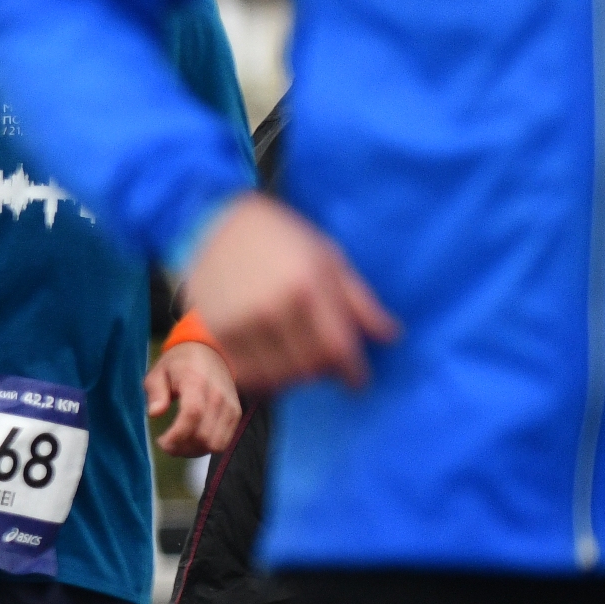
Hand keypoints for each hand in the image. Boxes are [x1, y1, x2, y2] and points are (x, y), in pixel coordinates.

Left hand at [145, 338, 241, 458]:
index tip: (162, 442)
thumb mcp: (158, 372)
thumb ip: (155, 392)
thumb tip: (155, 413)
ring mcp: (230, 406)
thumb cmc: (178, 365)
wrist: (209, 352)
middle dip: (182, 447)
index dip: (177, 435)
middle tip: (167, 443)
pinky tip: (192, 441)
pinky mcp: (236, 414)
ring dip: (194, 451)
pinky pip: (224, 442)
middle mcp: (218, 396)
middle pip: (204, 436)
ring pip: (216, 444)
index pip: (192, 414)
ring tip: (178, 443)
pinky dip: (207, 447)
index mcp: (196, 382)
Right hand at [182, 193, 395, 392]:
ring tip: (298, 367)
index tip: (357, 382)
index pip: (337, 347)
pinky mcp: (214, 328)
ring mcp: (238, 319)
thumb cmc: (283, 238)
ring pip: (276, 375)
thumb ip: (360, 300)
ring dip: (293, 378)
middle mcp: (271, 305)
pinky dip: (262, 377)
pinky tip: (269, 366)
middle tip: (326, 367)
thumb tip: (390, 337)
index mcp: (306, 285)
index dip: (352, 372)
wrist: (219, 221)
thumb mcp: (329, 258)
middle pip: (307, 366)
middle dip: (323, 372)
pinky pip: (244, 371)